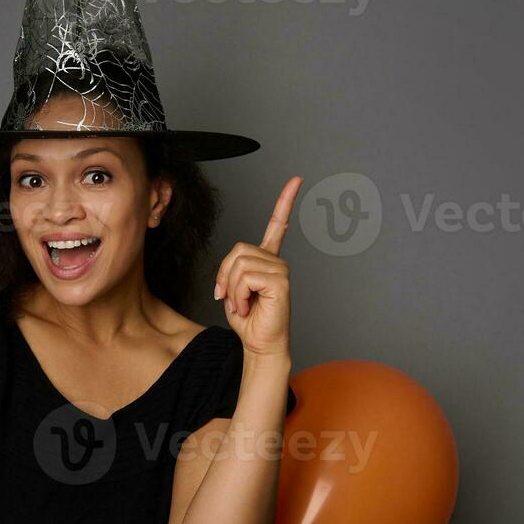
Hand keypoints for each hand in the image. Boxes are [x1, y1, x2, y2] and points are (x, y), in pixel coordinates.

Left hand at [213, 175, 300, 357]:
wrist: (259, 344)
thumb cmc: (248, 319)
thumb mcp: (232, 288)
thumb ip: (232, 269)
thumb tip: (235, 266)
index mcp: (267, 259)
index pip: (277, 224)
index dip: (285, 201)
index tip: (297, 179)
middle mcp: (277, 261)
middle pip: (238, 250)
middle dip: (226, 275)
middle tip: (231, 297)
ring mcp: (281, 270)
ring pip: (239, 265)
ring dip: (233, 289)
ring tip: (243, 304)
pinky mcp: (280, 282)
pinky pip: (246, 277)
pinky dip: (239, 295)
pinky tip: (249, 306)